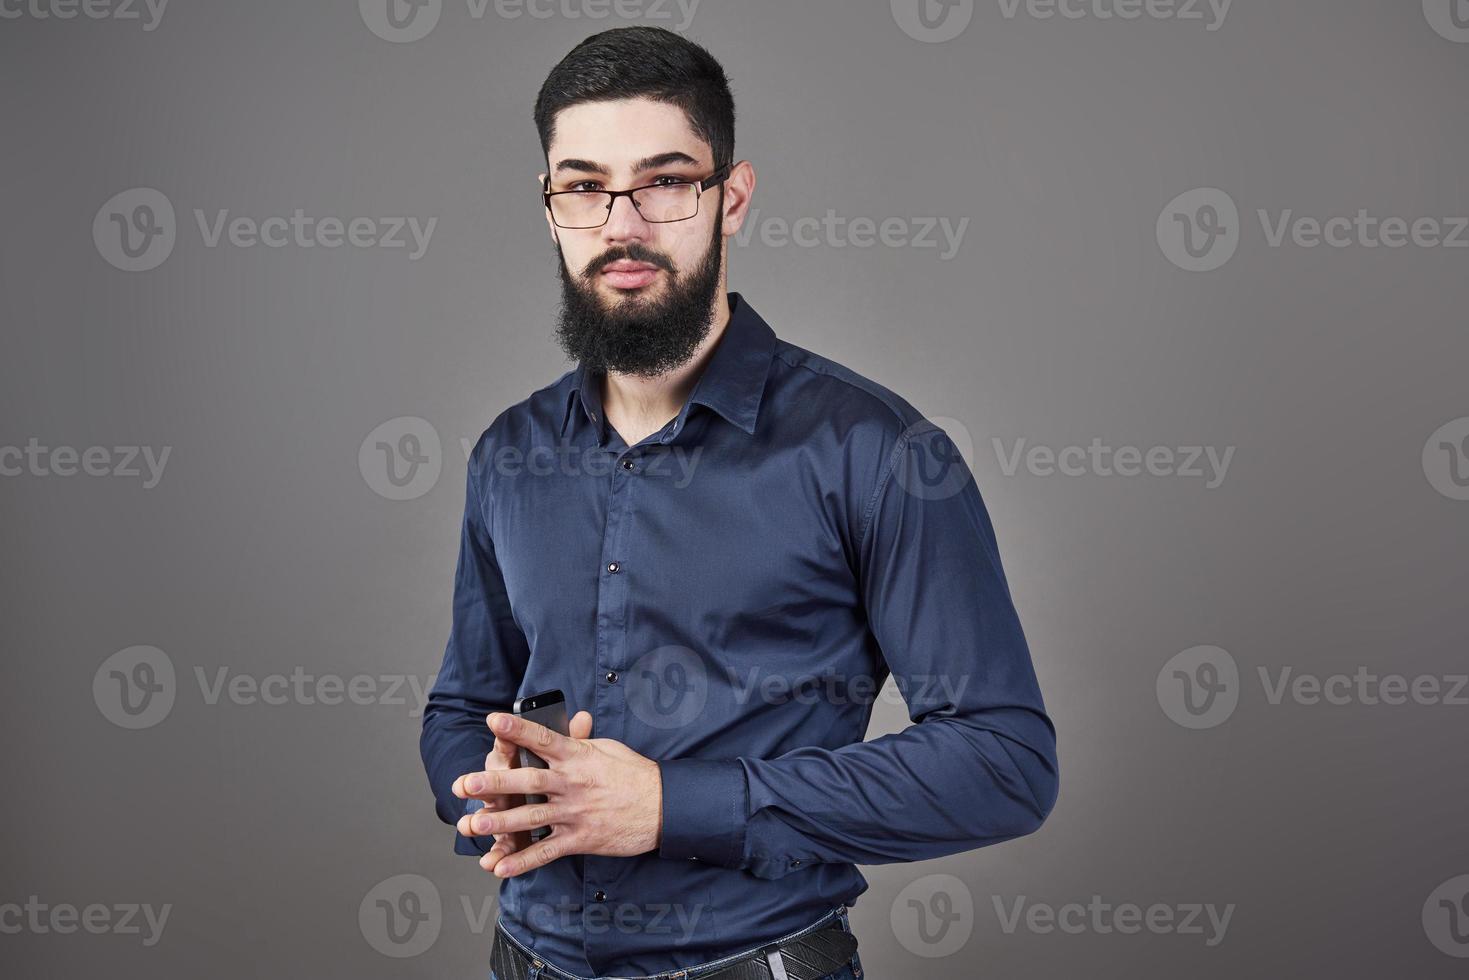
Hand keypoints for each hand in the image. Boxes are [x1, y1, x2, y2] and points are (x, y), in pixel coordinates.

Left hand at [452, 710, 663, 876]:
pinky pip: (547, 852)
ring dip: (499, 823)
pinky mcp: (581, 839)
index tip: (493, 719)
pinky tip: (500, 867)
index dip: (518, 729)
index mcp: (578, 757)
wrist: (663, 807)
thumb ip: (579, 741)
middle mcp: (573, 784)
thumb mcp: (607, 748)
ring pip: (531, 819)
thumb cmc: (634, 774)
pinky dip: (523, 861)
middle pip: (528, 782)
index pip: (543, 739)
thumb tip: (565, 726)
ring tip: (472, 825)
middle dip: (494, 783)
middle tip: (465, 783)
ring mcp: (575, 814)